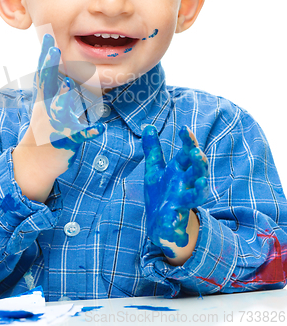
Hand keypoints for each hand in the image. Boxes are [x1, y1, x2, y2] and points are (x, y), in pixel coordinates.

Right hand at [30, 33, 104, 166]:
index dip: (46, 55)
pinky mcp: (66, 139)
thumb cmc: (44, 128)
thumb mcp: (47, 106)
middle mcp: (46, 108)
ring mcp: (55, 123)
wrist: (36, 160)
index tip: (48, 37)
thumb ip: (57, 88)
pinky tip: (99, 128)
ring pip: (61, 108)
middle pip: (47, 84)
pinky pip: (79, 134)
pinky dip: (89, 131)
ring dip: (64, 96)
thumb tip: (68, 72)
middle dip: (49, 67)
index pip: (44, 73)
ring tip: (68, 82)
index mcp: (44, 98)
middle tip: (53, 49)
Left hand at [142, 125, 208, 258]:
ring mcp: (181, 202)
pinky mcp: (174, 219)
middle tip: (197, 152)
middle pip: (197, 172)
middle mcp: (184, 185)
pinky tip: (172, 218)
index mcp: (179, 171)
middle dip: (199, 162)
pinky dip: (174, 220)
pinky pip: (176, 220)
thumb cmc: (161, 192)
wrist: (160, 224)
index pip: (187, 153)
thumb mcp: (154, 169)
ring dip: (200, 189)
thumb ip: (152, 148)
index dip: (188, 141)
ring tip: (202, 181)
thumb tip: (148, 125)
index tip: (185, 128)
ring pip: (197, 195)